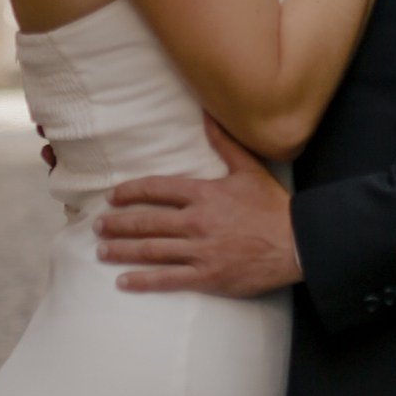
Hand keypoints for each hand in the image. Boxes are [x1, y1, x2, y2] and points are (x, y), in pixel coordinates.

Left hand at [98, 122, 300, 293]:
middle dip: (118, 223)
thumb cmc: (273, 206)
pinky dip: (143, 280)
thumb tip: (207, 115)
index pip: (156, 189)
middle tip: (98, 225)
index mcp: (203, 194)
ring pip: (151, 250)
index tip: (112, 197)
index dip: (130, 192)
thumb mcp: (249, 169)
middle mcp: (196, 222)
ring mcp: (200, 251)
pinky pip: (168, 279)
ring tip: (102, 250)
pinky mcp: (208, 276)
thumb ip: (224, 144)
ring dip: (122, 250)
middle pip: (146, 222)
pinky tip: (123, 281)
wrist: (298, 242)